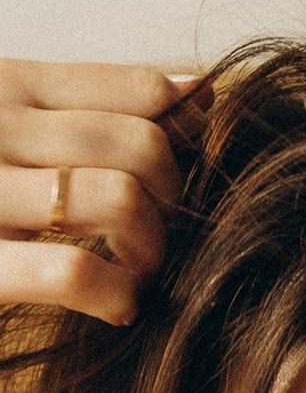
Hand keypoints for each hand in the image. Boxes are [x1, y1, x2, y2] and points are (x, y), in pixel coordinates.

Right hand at [0, 58, 190, 325]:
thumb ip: (93, 112)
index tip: (183, 186)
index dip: (190, 143)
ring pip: (118, 197)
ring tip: (135, 274)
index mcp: (6, 86)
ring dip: (150, 247)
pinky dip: (116, 293)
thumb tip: (199, 91)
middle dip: (175, 201)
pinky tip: (114, 306)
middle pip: (142, 144)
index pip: (140, 92)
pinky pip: (73, 269)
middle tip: (161, 239)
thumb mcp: (15, 136)